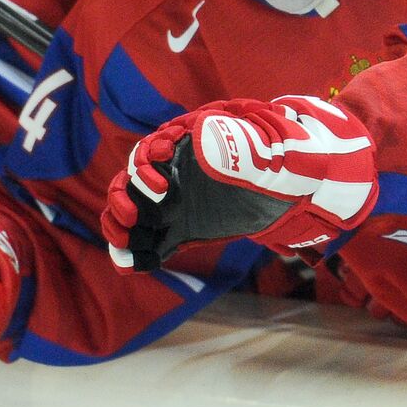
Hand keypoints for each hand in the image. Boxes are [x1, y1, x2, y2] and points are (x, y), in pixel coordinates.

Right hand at [102, 95, 377, 270]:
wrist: (285, 190)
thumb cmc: (274, 165)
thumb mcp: (263, 155)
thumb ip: (237, 150)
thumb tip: (203, 141)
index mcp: (190, 146)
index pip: (154, 148)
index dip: (148, 162)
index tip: (162, 181)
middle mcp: (175, 173)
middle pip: (133, 179)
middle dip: (125, 195)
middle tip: (133, 216)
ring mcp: (174, 202)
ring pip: (133, 208)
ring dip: (121, 223)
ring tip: (124, 240)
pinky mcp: (177, 229)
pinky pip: (148, 239)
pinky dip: (134, 252)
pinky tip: (129, 265)